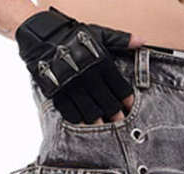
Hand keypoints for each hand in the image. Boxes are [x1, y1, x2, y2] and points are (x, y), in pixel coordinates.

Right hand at [15, 5, 142, 124]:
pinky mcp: (58, 93)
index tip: (130, 108)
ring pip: (91, 112)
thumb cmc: (74, 36)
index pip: (120, 88)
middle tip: (120, 124)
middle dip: (116, 116)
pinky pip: (71, 114)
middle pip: (107, 104)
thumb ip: (121, 39)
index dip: (127, 101)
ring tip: (104, 130)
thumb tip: (141, 42)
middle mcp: (88, 75)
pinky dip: (80, 122)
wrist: (42, 36)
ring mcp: (72, 86)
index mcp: (100, 61)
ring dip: (99, 123)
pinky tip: (85, 126)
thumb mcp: (98, 33)